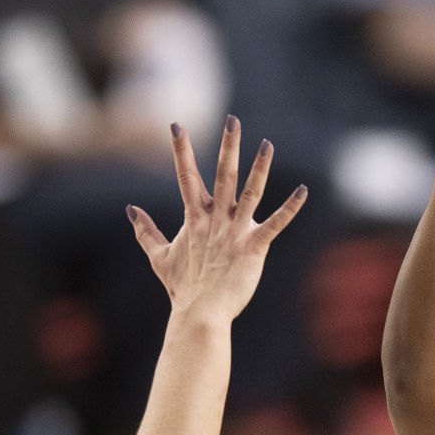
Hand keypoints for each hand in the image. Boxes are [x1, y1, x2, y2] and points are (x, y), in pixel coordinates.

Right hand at [127, 117, 306, 322]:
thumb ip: (145, 231)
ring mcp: (235, 232)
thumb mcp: (159, 257)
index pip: (185, 176)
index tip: (176, 125)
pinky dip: (290, 209)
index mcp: (194, 219)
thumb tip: (130, 210)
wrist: (200, 314)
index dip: (180, 150)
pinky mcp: (253, 248)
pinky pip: (275, 225)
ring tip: (267, 144)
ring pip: (250, 193)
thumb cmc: (182, 288)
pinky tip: (303, 191)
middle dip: (228, 146)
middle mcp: (215, 220)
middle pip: (222, 175)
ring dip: (259, 168)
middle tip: (233, 120)